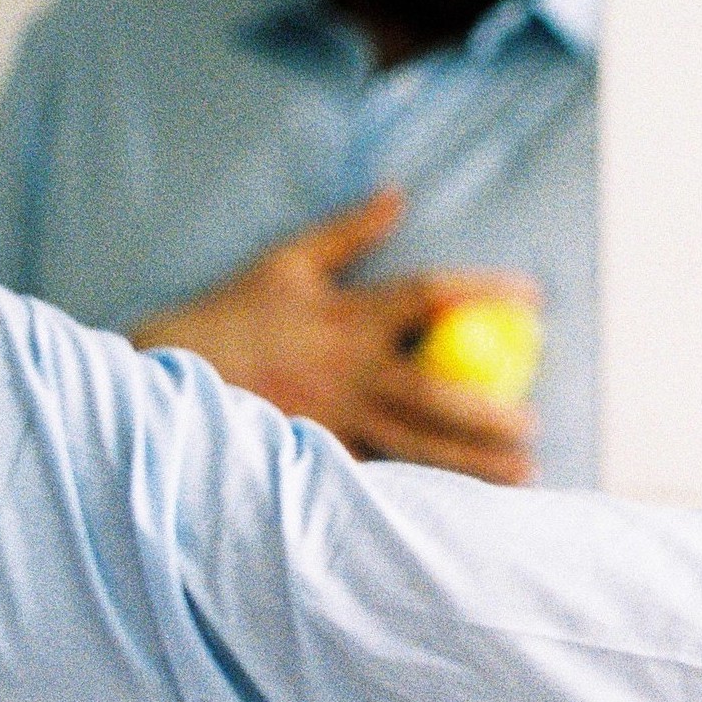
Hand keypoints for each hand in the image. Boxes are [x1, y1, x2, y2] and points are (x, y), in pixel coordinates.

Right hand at [133, 191, 539, 482]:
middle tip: (534, 422)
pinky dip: (420, 491)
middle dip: (490, 410)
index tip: (534, 298)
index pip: (430, 294)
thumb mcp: (287, 261)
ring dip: (471, 462)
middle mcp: (349, 371)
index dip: (486, 291)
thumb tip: (399, 193)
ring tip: (521, 473)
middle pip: (435, 391)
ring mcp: (334, 419)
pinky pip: (379, 476)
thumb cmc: (231, 315)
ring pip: (416, 445)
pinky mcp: (317, 456)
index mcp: (348, 314)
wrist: (166, 375)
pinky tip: (458, 507)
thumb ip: (348, 230)